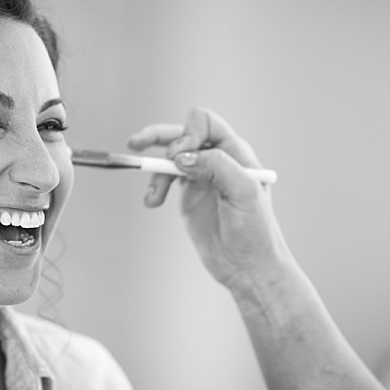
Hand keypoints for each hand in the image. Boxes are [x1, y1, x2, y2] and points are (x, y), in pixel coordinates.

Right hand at [126, 107, 292, 292]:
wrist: (247, 266)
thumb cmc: (255, 231)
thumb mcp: (243, 192)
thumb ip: (216, 166)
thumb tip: (181, 158)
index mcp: (235, 153)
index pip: (205, 124)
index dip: (188, 133)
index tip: (180, 158)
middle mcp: (217, 159)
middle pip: (182, 133)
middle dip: (158, 136)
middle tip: (135, 143)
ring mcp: (201, 177)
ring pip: (170, 157)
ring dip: (154, 170)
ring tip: (152, 197)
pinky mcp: (188, 195)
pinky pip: (165, 179)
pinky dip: (154, 187)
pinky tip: (153, 202)